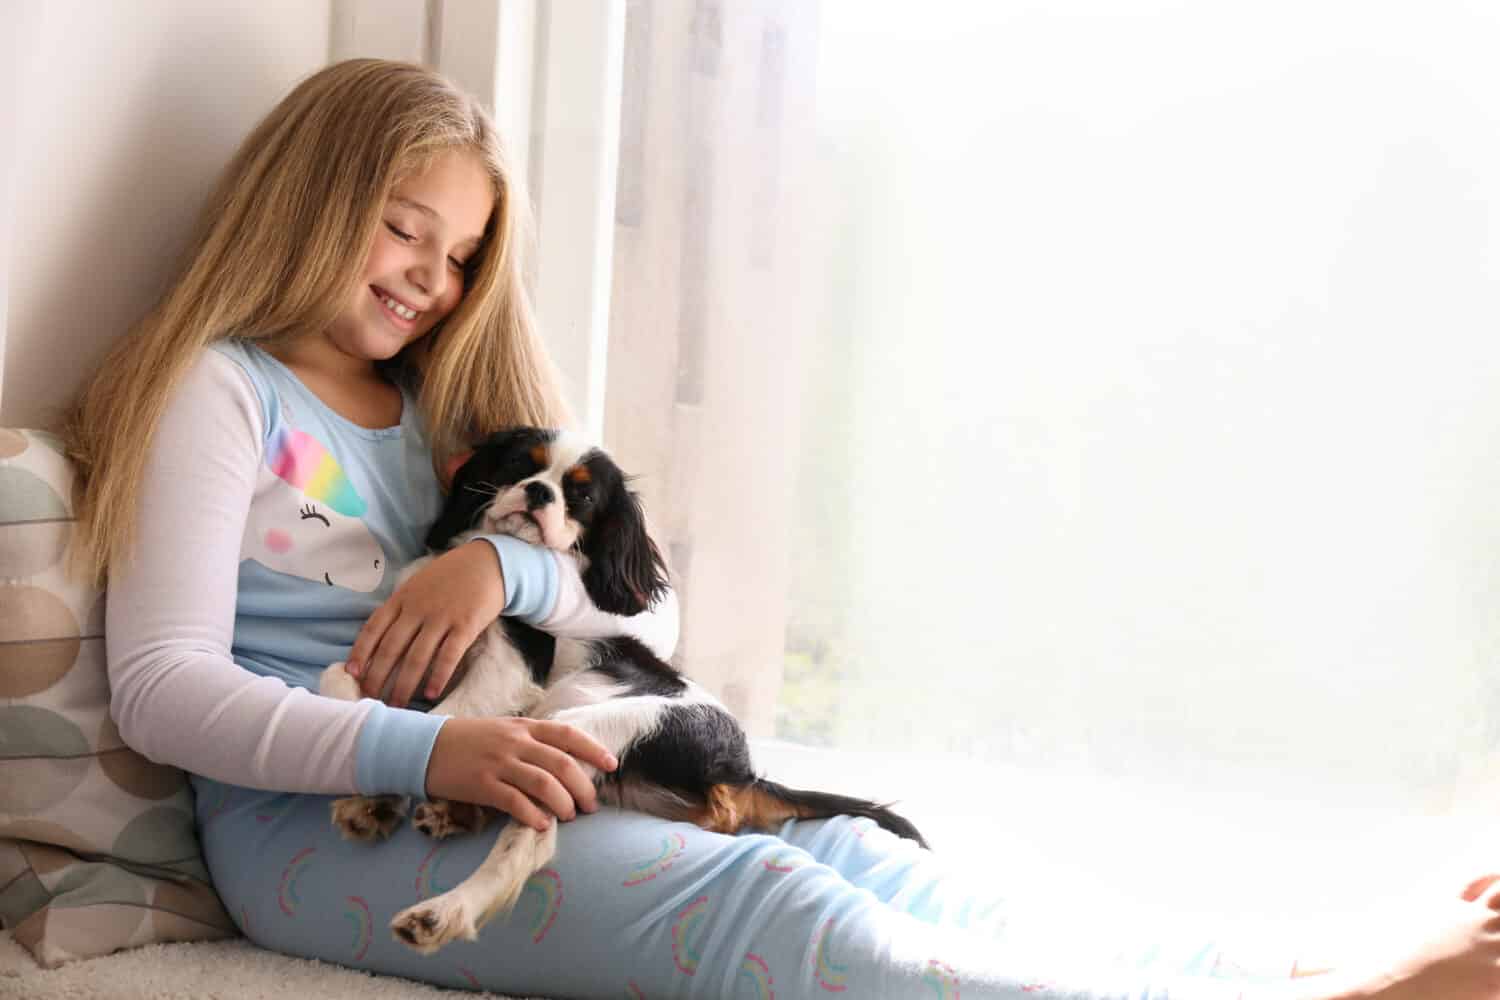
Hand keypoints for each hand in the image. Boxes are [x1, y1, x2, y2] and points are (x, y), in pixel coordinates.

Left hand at [347, 540, 503, 706]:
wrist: (486, 562)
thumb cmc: (449, 576)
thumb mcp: (417, 584)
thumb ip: (400, 607)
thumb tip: (379, 638)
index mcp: (402, 598)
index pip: (374, 628)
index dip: (361, 652)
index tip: (352, 674)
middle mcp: (418, 609)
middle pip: (391, 648)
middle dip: (378, 677)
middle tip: (370, 699)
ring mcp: (442, 617)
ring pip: (417, 657)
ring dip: (404, 685)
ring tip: (397, 705)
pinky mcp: (465, 625)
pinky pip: (448, 656)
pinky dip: (438, 677)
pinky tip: (430, 694)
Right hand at [425, 716, 617, 830]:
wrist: (424, 746)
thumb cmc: (470, 740)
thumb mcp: (504, 731)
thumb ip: (532, 743)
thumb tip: (566, 766)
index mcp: (524, 726)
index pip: (568, 735)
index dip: (593, 750)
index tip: (611, 765)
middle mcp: (515, 742)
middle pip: (562, 764)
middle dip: (583, 787)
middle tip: (590, 806)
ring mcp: (499, 762)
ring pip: (544, 783)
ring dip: (563, 803)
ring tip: (569, 816)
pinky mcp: (481, 784)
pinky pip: (514, 801)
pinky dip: (533, 815)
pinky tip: (542, 825)